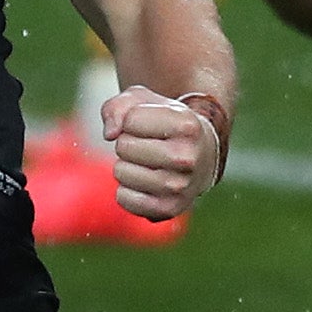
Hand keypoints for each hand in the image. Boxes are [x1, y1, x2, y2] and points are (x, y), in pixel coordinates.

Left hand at [100, 88, 223, 223]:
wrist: (202, 156)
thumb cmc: (166, 123)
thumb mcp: (145, 102)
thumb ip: (119, 106)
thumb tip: (110, 134)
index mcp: (187, 125)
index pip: (130, 119)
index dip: (132, 120)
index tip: (150, 125)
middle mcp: (188, 158)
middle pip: (123, 146)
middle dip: (127, 143)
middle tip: (148, 145)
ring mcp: (180, 187)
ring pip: (121, 172)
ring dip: (126, 166)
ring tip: (148, 163)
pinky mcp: (168, 210)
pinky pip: (124, 198)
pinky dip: (127, 189)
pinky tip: (146, 183)